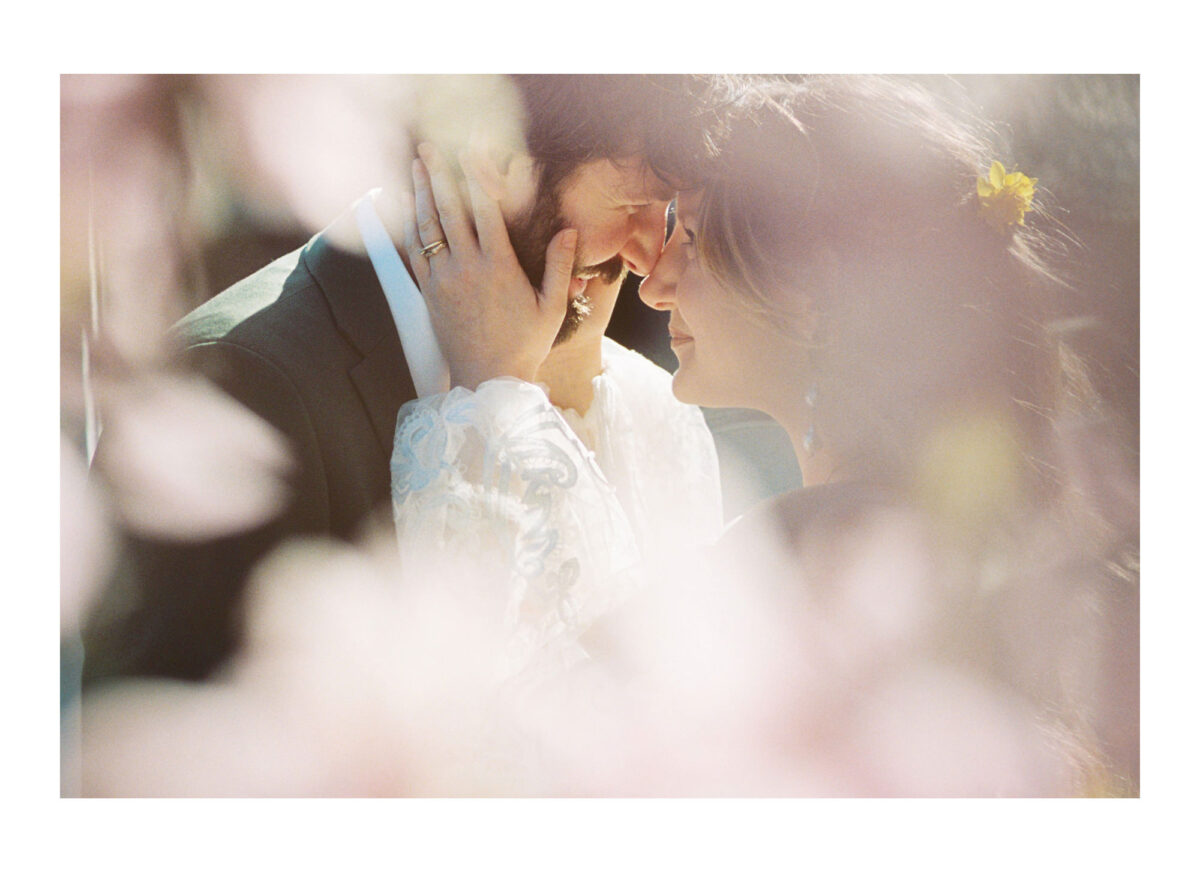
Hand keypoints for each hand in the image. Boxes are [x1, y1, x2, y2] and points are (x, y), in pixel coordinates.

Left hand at [401, 142, 576, 390]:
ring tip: (415, 165)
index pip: (485, 209)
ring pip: (428, 226)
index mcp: (499, 266)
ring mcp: (444, 280)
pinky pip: (415, 251)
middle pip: (449, 209)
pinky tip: (407, 207)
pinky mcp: (429, 293)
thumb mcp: (552, 306)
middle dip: (438, 174)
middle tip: (429, 146)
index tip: (470, 150)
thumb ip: (559, 265)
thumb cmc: (525, 345)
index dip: (476, 175)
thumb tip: (570, 229)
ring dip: (420, 193)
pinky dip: (410, 225)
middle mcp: (467, 268)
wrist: (488, 381)